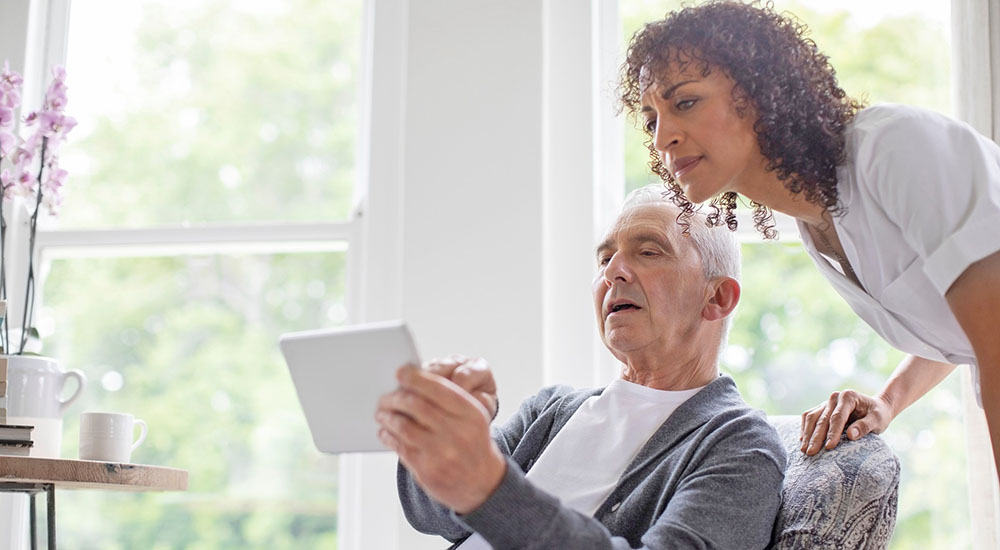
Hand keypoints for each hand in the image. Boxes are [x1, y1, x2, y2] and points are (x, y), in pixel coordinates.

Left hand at [375, 365, 506, 513]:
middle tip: (384, 397)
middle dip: (395, 397)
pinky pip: (400, 447)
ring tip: (382, 413)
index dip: (415, 378)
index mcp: (470, 412)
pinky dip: (388, 435)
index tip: (400, 372)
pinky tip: (385, 431)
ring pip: (403, 426)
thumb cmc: (470, 441)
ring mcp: (442, 452)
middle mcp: (457, 431)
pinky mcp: (427, 470)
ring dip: (387, 416)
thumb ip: (447, 398)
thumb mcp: (471, 417)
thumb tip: (409, 381)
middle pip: (416, 405)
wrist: (483, 482)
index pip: (437, 388)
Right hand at [800, 389, 893, 454]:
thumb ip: (865, 426)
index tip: (829, 447)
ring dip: (807, 434)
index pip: (837, 417)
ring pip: (811, 417)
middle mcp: (834, 398)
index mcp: (848, 397)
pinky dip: (805, 429)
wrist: (876, 408)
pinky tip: (803, 441)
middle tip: (811, 452)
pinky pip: (809, 417)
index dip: (832, 433)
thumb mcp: (878, 420)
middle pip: (822, 418)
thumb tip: (851, 435)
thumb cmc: (878, 415)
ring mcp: (826, 403)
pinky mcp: (822, 409)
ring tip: (804, 450)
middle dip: (815, 437)